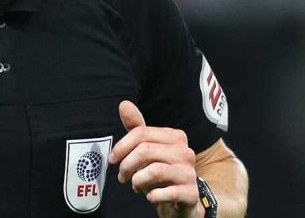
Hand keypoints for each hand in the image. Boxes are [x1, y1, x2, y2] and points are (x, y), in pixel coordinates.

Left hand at [108, 100, 203, 217]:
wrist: (182, 199)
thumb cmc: (162, 171)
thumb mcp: (148, 149)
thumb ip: (136, 128)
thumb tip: (124, 104)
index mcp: (175, 136)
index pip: (141, 133)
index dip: (122, 146)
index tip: (113, 159)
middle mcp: (185, 151)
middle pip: (145, 150)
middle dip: (126, 165)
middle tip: (122, 176)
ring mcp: (190, 173)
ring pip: (154, 170)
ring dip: (137, 180)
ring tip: (135, 185)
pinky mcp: (191, 193)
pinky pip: (167, 193)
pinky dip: (153, 195)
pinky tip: (151, 196)